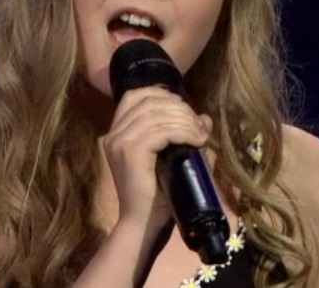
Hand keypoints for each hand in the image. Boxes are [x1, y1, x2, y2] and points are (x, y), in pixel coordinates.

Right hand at [102, 86, 211, 234]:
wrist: (143, 224)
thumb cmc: (157, 193)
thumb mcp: (173, 156)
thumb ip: (185, 133)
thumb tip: (205, 118)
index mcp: (117, 131)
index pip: (136, 95)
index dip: (163, 94)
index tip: (185, 109)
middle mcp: (114, 133)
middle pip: (150, 101)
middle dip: (180, 108)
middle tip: (199, 125)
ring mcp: (120, 141)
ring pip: (158, 114)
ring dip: (185, 120)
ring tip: (201, 135)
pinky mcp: (131, 152)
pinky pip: (162, 131)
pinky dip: (184, 131)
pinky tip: (197, 141)